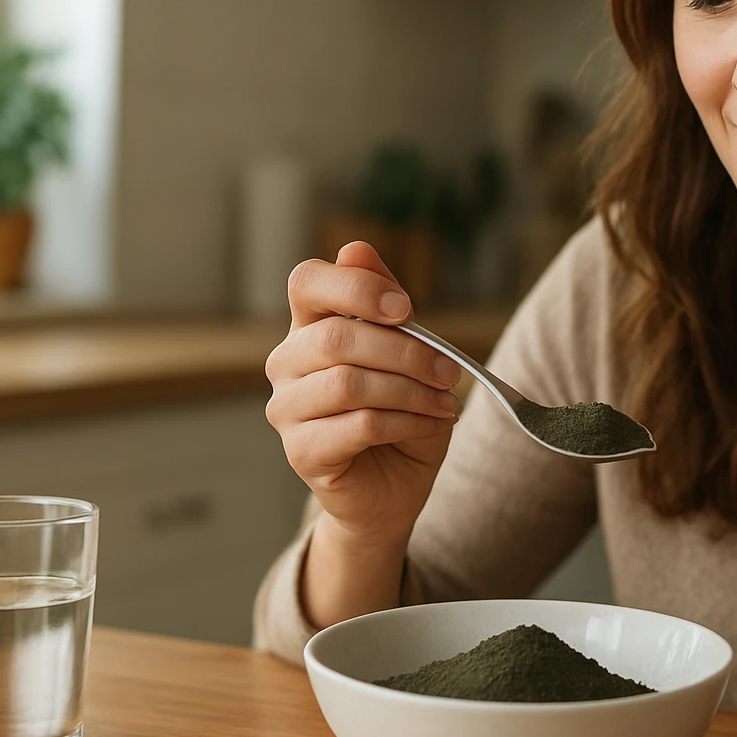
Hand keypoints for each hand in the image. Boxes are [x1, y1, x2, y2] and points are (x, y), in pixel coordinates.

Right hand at [265, 242, 462, 546]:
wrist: (396, 487)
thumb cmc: (401, 412)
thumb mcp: (408, 351)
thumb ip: (384, 302)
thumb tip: (356, 248)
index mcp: (310, 326)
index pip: (307, 282)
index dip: (355, 287)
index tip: (406, 308)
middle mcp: (287, 362)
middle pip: (338, 336)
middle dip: (407, 351)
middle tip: (450, 371)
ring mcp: (286, 409)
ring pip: (348, 383)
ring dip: (411, 391)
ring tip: (445, 402)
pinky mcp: (300, 452)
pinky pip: (357, 425)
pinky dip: (405, 422)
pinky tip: (429, 425)